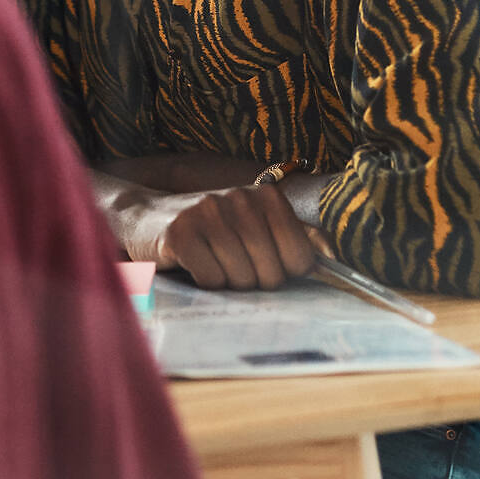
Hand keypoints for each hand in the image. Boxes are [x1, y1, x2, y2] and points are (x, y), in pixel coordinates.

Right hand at [134, 182, 332, 289]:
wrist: (145, 217)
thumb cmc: (209, 228)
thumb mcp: (253, 224)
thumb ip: (296, 237)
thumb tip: (334, 257)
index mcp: (265, 196)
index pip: (300, 258)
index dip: (284, 273)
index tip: (263, 262)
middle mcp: (240, 198)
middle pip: (271, 274)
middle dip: (253, 282)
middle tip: (232, 264)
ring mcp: (208, 213)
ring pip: (241, 279)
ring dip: (227, 282)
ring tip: (211, 261)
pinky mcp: (180, 234)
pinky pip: (211, 280)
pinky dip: (204, 282)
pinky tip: (192, 263)